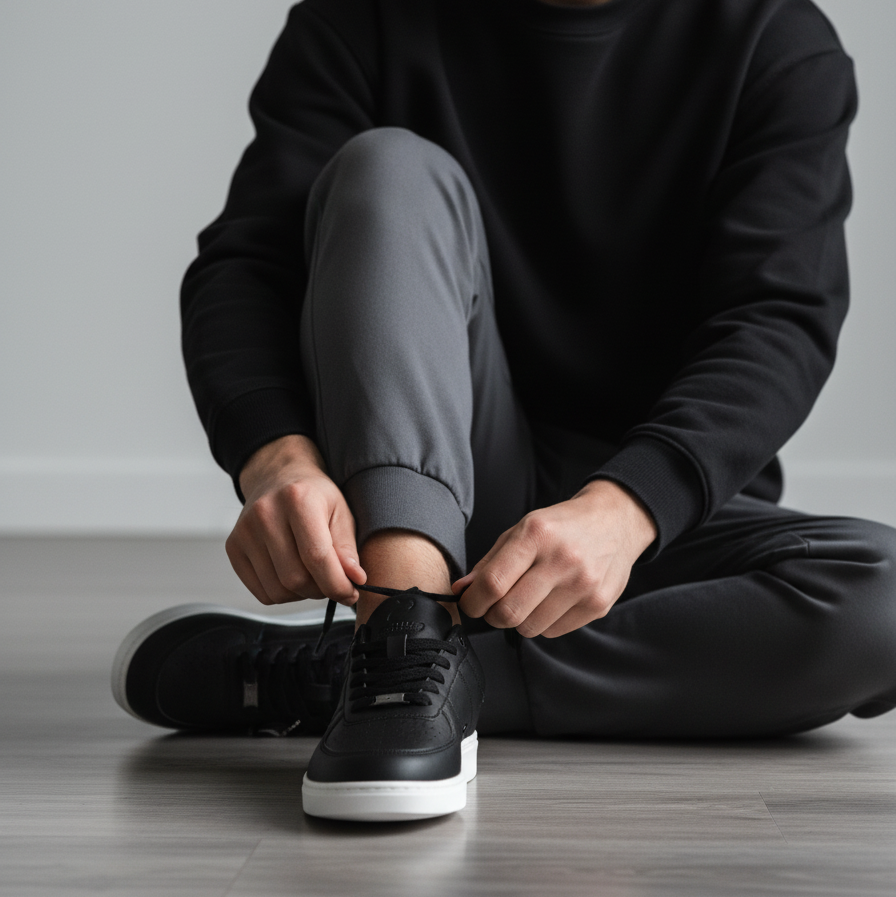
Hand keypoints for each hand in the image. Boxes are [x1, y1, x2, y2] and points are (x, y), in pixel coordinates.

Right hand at [225, 435, 365, 605]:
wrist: (278, 478)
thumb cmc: (314, 496)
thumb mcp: (341, 512)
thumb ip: (347, 548)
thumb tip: (355, 578)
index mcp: (297, 499)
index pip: (317, 556)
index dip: (337, 583)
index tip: (351, 592)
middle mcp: (265, 513)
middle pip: (295, 578)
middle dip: (321, 589)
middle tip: (333, 581)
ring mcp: (245, 531)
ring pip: (278, 590)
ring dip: (302, 595)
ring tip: (313, 576)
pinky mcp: (233, 547)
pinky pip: (261, 592)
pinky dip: (283, 594)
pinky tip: (293, 575)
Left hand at [454, 480, 656, 637]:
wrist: (615, 521)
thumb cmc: (561, 526)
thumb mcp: (522, 529)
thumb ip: (490, 561)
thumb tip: (461, 590)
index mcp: (536, 535)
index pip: (493, 583)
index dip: (472, 601)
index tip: (469, 603)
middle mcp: (562, 559)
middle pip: (509, 612)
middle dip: (491, 616)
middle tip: (493, 608)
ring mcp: (583, 584)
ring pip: (530, 627)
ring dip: (519, 620)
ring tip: (525, 601)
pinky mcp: (598, 604)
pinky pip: (554, 631)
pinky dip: (543, 623)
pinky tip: (550, 602)